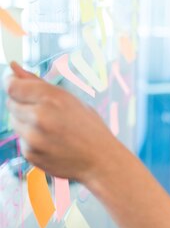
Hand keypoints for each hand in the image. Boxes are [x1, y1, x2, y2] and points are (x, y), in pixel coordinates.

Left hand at [5, 62, 116, 181]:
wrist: (101, 161)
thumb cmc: (89, 126)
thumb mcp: (69, 99)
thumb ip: (38, 83)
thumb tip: (13, 67)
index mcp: (52, 98)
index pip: (12, 86)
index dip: (12, 82)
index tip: (15, 83)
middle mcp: (39, 117)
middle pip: (11, 103)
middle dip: (23, 103)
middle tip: (45, 111)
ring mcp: (33, 138)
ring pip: (14, 122)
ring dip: (26, 122)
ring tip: (51, 128)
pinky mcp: (30, 154)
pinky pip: (21, 140)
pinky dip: (31, 139)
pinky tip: (51, 142)